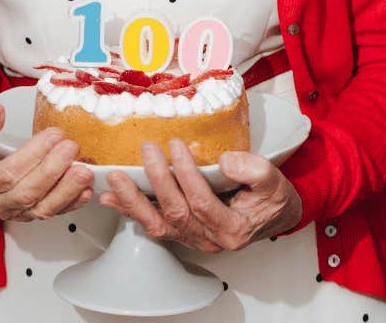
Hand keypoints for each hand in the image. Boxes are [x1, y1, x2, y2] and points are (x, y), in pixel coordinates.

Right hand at [0, 103, 93, 221]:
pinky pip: (50, 212)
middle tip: (71, 148)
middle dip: (53, 170)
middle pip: (27, 193)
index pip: (6, 174)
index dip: (32, 156)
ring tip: (84, 171)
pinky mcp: (27, 212)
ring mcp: (12, 210)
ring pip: (41, 208)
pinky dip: (71, 204)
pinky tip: (85, 191)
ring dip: (66, 191)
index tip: (52, 135)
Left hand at [97, 138, 302, 252]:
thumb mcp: (273, 180)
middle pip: (176, 212)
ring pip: (157, 223)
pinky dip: (130, 210)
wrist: (273, 215)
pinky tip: (112, 197)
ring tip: (116, 179)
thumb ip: (253, 169)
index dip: (187, 174)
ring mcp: (192, 237)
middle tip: (147, 150)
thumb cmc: (271, 198)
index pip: (202, 202)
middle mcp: (209, 239)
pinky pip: (152, 223)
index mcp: (232, 228)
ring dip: (133, 200)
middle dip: (157, 179)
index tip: (177, 145)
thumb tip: (224, 160)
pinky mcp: (181, 230)